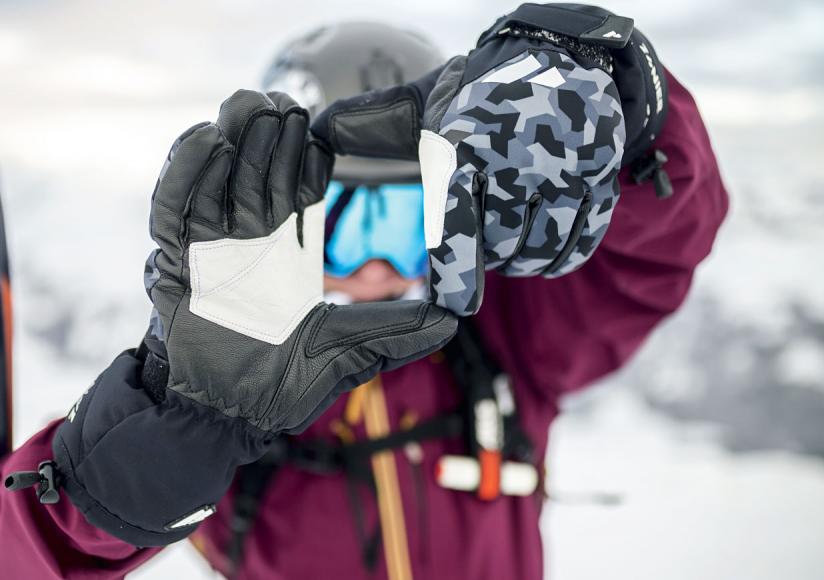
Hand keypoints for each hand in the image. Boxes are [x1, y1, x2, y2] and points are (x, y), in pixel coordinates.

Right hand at [144, 90, 456, 432]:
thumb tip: (453, 317)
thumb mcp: (346, 351)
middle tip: (282, 103)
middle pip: (256, 170)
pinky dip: (185, 172)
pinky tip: (207, 140)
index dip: (306, 155)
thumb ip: (394, 330)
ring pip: (217, 176)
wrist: (221, 416)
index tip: (319, 130)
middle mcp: (248, 242)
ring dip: (232, 138)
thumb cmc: (280, 387)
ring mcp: (208, 247)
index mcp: (289, 251)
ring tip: (248, 106)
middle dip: (268, 134)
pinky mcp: (172, 260)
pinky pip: (172, 207)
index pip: (296, 189)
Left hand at [311, 4, 664, 315]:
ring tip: (510, 236)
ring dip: (522, 260)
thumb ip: (367, 122)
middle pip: (501, 247)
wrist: (563, 54)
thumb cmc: (479, 89)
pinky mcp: (601, 175)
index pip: (458, 225)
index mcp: (464, 145)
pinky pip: (579, 243)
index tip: (454, 305)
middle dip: (488, 256)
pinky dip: (558, 255)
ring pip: (540, 251)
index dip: (456, 273)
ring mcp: (566, 168)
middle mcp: (517, 159)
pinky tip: (544, 242)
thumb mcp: (422, 101)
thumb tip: (312, 130)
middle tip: (483, 236)